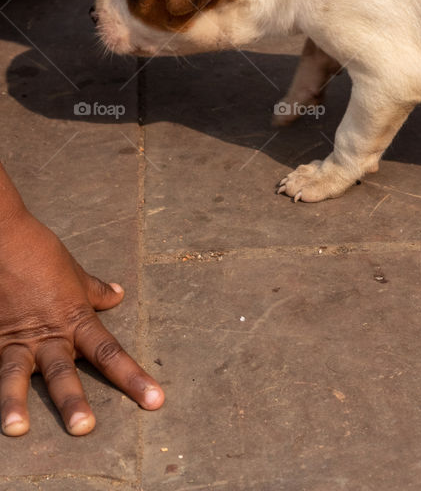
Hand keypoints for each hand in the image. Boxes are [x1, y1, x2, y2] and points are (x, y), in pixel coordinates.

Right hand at [0, 205, 162, 435]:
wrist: (6, 242)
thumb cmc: (44, 255)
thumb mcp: (76, 275)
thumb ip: (96, 292)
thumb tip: (118, 294)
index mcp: (76, 321)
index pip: (111, 354)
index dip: (134, 378)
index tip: (155, 401)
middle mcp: (49, 336)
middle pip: (64, 372)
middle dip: (73, 402)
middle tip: (84, 428)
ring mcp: (16, 340)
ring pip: (16, 375)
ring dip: (15, 403)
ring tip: (16, 429)